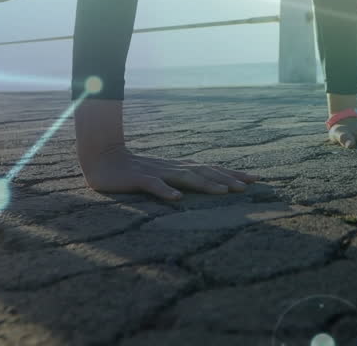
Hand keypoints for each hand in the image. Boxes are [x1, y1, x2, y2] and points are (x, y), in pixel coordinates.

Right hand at [79, 145, 258, 200]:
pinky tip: (178, 199)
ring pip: (185, 178)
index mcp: (178, 168)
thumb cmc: (132, 170)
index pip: (211, 169)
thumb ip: (178, 180)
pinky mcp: (138, 179)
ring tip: (224, 192)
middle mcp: (172, 168)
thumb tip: (199, 189)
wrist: (102, 158)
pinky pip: (154, 186)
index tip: (255, 179)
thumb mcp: (160, 175)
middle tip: (249, 186)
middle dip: (228, 178)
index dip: (232, 173)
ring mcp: (156, 172)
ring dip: (205, 184)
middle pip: (205, 172)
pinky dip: (166, 191)